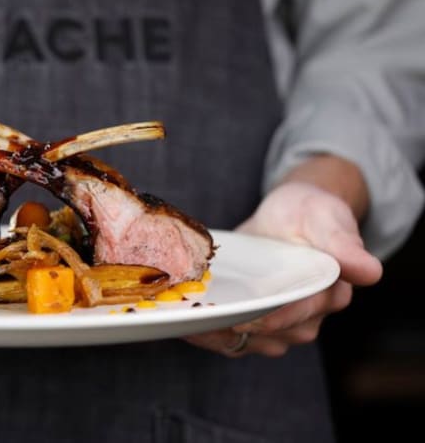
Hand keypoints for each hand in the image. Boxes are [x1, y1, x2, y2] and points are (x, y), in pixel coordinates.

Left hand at [184, 182, 381, 357]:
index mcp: (329, 293)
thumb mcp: (326, 217)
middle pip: (272, 334)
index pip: (300, 313)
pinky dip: (208, 334)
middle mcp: (306, 316)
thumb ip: (343, 244)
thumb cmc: (310, 212)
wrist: (288, 214)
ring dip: (217, 335)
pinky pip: (231, 339)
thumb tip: (370, 271)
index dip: (274, 318)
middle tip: (203, 319)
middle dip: (238, 328)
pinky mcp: (252, 320)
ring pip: (249, 342)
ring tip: (188, 321)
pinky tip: (184, 324)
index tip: (245, 319)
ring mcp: (277, 322)